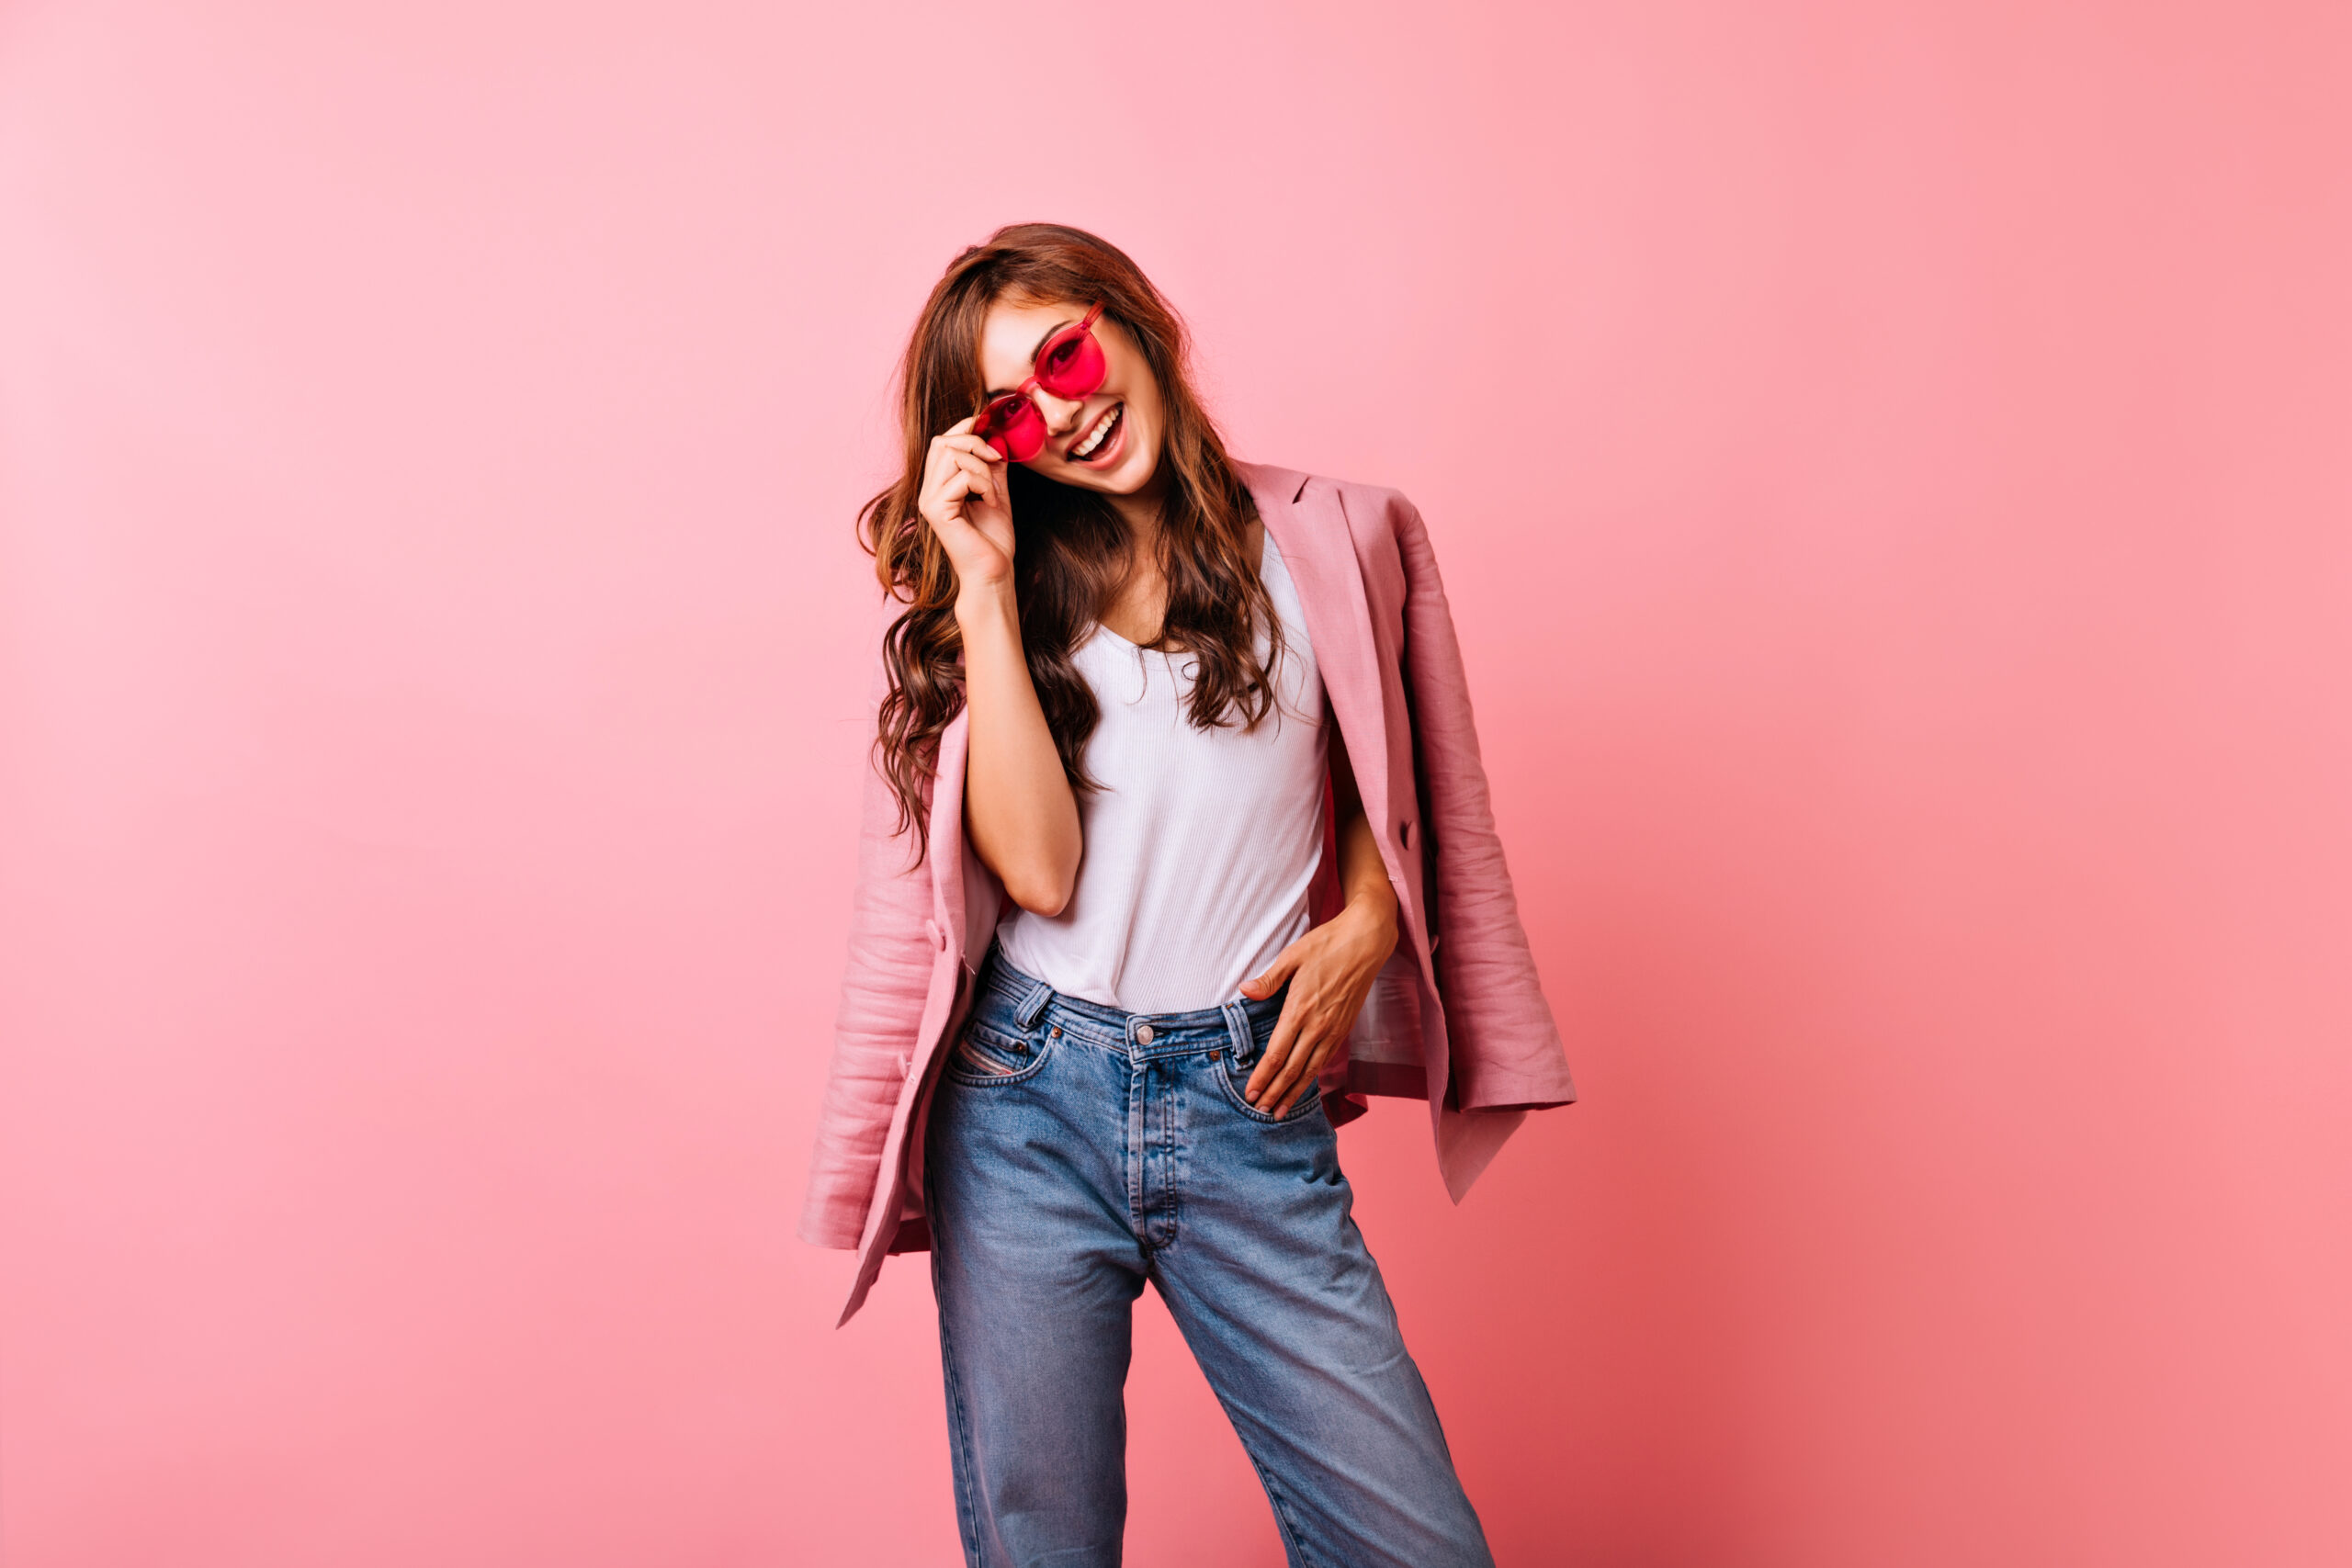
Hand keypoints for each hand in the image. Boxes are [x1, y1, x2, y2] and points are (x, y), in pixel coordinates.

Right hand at [918, 417, 1015, 593]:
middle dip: (975, 442)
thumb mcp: (996, 491)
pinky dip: (983, 484)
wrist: (994, 571)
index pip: (941, 442)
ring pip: (951, 455)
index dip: (964, 427)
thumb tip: (996, 434)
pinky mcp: (936, 510)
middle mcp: (928, 491)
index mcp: (938, 485)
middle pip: (942, 442)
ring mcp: (929, 501)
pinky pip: (961, 477)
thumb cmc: (994, 538)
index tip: (988, 424)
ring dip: (982, 467)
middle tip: (998, 459)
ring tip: (993, 491)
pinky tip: (990, 502)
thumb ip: (992, 465)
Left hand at [1236, 897, 1398, 1116]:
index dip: (1263, 1077)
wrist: (1366, 943)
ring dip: (1294, 1092)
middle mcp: (1318, 1026)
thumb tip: (1245, 991)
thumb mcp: (1292, 956)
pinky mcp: (1344, 1028)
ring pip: (1311, 1070)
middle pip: (1293, 1069)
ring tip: (1280, 1111)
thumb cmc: (1327, 945)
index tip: (1251, 1093)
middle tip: (1260, 1111)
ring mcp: (1333, 1030)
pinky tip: (1303, 1086)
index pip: (1277, 1054)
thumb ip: (1269, 979)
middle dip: (1275, 1093)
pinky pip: (1325, 1060)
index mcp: (1300, 1009)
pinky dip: (1312, 1078)